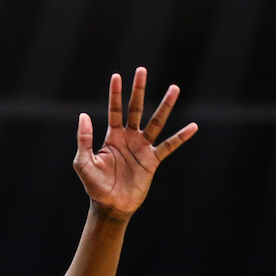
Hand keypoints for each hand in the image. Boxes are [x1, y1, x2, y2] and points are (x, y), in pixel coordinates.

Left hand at [74, 67, 197, 219]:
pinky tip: (193, 127)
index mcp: (111, 137)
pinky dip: (181, 137)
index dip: (115, 94)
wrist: (110, 205)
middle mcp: (129, 138)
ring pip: (156, 122)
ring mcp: (142, 148)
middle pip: (135, 109)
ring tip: (175, 88)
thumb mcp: (83, 163)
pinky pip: (169, 146)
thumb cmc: (94, 185)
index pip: (114, 110)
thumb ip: (84, 140)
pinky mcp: (152, 161)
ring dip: (165, 106)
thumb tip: (83, 115)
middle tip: (142, 70)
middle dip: (138, 90)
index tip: (117, 75)